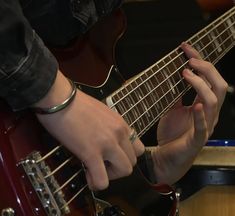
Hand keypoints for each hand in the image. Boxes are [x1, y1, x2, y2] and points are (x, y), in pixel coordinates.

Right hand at [35, 71, 144, 189]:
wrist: (60, 99)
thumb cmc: (77, 103)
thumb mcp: (103, 113)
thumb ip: (110, 127)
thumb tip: (106, 140)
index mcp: (122, 125)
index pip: (138, 149)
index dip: (125, 156)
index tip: (111, 156)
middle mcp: (119, 134)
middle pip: (132, 162)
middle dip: (117, 167)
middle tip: (101, 163)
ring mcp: (108, 144)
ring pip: (125, 171)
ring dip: (110, 175)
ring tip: (95, 169)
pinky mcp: (91, 153)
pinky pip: (102, 181)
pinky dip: (96, 183)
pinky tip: (87, 175)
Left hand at [151, 42, 227, 183]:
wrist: (166, 155)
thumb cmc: (172, 133)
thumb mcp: (173, 109)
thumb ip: (176, 96)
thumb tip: (172, 78)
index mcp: (202, 104)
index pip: (208, 79)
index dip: (200, 61)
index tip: (186, 49)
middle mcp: (208, 113)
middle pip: (218, 85)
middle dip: (206, 68)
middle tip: (189, 59)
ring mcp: (205, 126)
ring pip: (213, 101)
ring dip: (200, 84)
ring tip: (184, 74)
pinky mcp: (197, 139)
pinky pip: (203, 127)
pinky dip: (200, 116)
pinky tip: (195, 105)